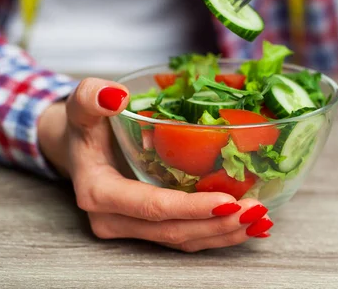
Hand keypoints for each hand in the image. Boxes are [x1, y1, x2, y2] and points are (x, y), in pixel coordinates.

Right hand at [38, 78, 272, 251]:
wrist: (78, 146)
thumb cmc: (85, 125)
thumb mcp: (82, 104)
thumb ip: (91, 97)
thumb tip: (115, 96)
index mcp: (99, 192)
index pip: (151, 207)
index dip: (191, 208)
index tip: (229, 202)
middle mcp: (113, 219)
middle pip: (172, 231)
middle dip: (218, 224)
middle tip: (257, 210)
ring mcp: (129, 228)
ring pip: (181, 240)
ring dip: (223, 234)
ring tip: (260, 219)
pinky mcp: (146, 229)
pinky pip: (183, 237)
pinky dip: (215, 233)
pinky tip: (245, 226)